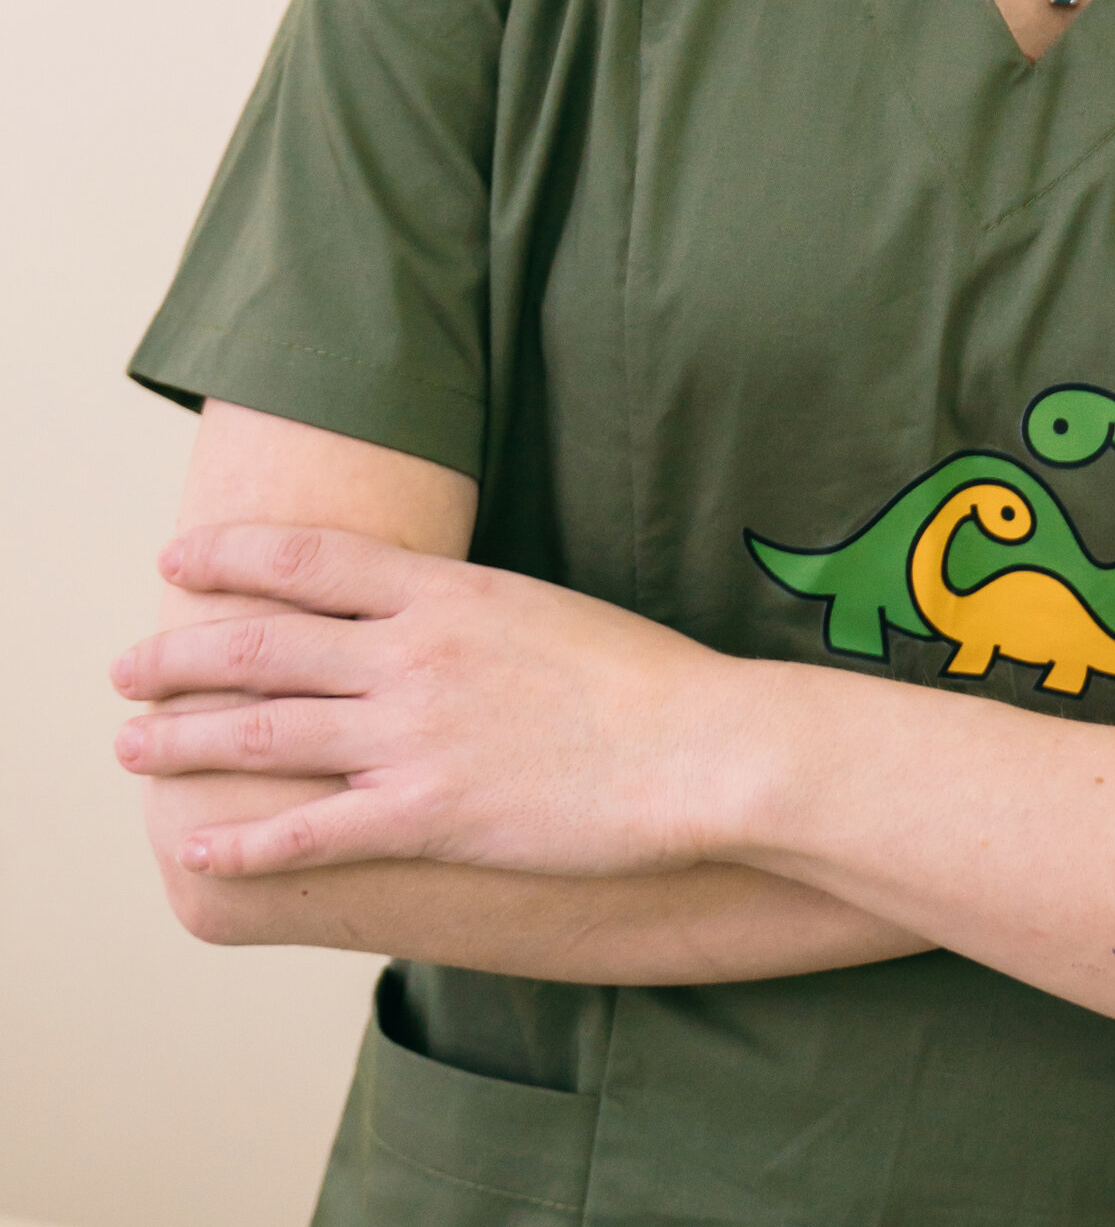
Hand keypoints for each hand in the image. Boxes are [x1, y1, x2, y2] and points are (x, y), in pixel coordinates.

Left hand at [111, 524, 748, 882]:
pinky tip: (199, 848)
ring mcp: (416, 735)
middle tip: (124, 667)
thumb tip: (415, 611)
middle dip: (177, 655)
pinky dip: (244, 843)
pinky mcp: (430, 815)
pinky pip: (311, 831)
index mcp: (446, 593)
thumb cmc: (642, 680)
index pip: (307, 560)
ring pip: (264, 734)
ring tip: (130, 748)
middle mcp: (414, 654)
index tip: (176, 563)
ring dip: (183, 742)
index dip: (229, 557)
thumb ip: (464, 611)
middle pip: (261, 645)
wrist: (701, 747)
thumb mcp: (542, 608)